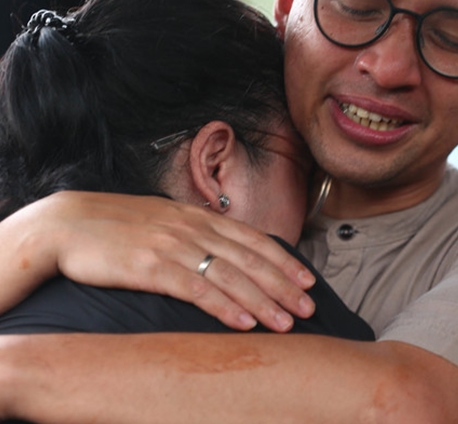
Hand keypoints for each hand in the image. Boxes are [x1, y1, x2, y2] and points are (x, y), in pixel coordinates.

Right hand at [3, 191, 315, 330]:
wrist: (66, 223)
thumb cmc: (116, 226)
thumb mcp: (165, 220)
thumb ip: (197, 232)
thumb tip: (226, 247)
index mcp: (198, 217)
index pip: (253, 240)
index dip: (284, 261)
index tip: (308, 280)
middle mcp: (192, 229)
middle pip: (249, 260)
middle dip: (284, 286)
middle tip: (309, 308)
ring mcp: (173, 247)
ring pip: (231, 277)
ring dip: (263, 302)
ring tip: (287, 322)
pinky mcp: (151, 267)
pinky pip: (196, 290)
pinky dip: (224, 307)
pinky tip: (244, 322)